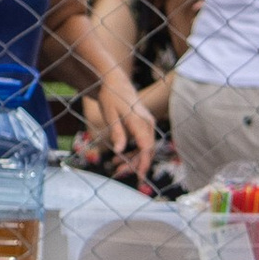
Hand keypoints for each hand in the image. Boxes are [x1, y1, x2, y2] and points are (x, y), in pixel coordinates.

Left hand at [91, 68, 158, 187]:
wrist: (115, 82)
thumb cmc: (111, 97)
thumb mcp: (110, 116)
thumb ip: (117, 133)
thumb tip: (118, 151)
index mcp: (140, 122)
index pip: (146, 148)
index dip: (143, 164)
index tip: (139, 177)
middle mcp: (148, 124)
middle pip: (147, 150)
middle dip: (136, 165)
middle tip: (119, 173)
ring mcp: (147, 124)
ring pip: (145, 148)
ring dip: (133, 160)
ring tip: (116, 168)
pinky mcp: (143, 125)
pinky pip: (142, 143)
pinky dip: (133, 152)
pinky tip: (118, 157)